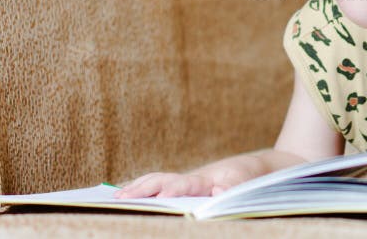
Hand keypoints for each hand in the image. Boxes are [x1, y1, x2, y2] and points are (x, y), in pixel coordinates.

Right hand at [114, 167, 247, 198]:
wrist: (251, 167)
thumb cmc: (247, 176)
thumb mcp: (246, 181)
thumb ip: (234, 187)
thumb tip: (218, 191)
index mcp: (205, 180)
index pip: (183, 184)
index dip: (171, 189)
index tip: (160, 194)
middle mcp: (191, 180)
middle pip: (162, 180)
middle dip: (142, 188)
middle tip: (121, 198)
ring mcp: (185, 183)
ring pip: (157, 181)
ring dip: (137, 187)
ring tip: (116, 197)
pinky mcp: (185, 188)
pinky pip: (160, 186)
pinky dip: (142, 188)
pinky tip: (127, 194)